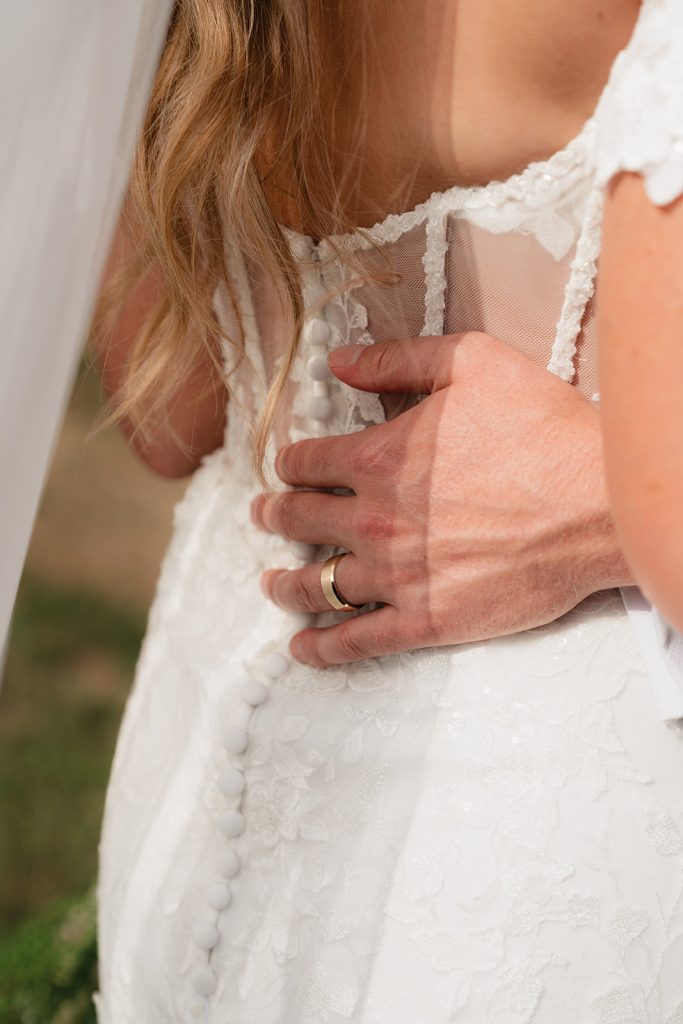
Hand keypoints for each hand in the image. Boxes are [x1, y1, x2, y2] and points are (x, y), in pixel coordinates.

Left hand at [251, 333, 632, 665]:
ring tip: (271, 585)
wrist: (597, 504)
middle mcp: (374, 519)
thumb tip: (339, 361)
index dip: (290, 463)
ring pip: (316, 585)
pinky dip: (322, 648)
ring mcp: (397, 575)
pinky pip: (357, 642)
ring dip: (285, 584)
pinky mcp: (426, 620)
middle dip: (274, 517)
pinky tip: (302, 648)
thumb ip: (398, 360)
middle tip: (264, 518)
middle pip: (299, 522)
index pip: (306, 462)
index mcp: (378, 458)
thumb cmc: (542, 428)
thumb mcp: (472, 363)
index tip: (288, 468)